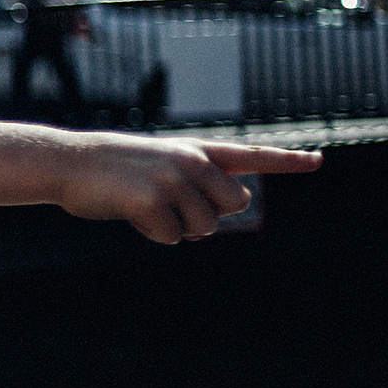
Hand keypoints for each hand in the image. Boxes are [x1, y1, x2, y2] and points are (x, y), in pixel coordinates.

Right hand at [54, 133, 320, 243]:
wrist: (69, 162)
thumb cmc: (115, 168)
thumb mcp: (162, 162)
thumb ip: (201, 178)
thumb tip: (241, 202)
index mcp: (196, 149)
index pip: (249, 155)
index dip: (286, 160)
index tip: (318, 161)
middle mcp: (191, 161)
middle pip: (234, 206)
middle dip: (208, 215)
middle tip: (171, 204)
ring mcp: (172, 180)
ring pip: (204, 228)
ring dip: (178, 227)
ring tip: (146, 204)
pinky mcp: (151, 201)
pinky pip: (171, 237)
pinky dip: (153, 234)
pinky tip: (131, 212)